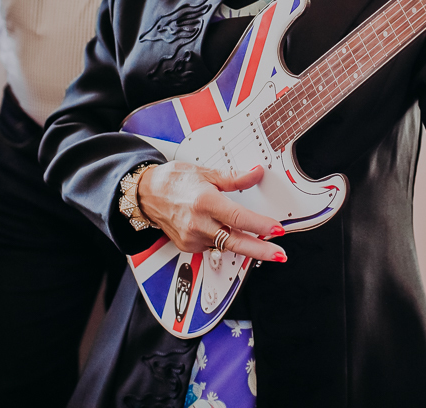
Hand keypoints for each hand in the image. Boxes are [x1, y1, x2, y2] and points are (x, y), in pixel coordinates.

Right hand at [137, 162, 287, 262]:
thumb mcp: (206, 173)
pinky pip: (212, 246)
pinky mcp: (187, 246)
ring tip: (260, 243)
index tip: (277, 228)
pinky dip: (222, 240)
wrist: (146, 194)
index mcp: (204, 201)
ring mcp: (192, 237)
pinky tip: (224, 232)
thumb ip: (234, 178)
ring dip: (243, 245)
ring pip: (225, 246)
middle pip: (235, 242)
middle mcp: (198, 223)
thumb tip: (254, 174)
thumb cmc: (173, 181)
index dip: (260, 225)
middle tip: (279, 254)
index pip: (238, 218)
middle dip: (261, 251)